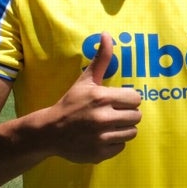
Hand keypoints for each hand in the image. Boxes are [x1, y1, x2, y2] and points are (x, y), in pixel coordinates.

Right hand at [50, 32, 141, 162]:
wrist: (50, 131)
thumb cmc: (71, 103)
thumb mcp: (85, 81)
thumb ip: (101, 59)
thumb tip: (107, 34)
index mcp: (101, 98)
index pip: (135, 99)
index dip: (128, 100)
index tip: (117, 101)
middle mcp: (102, 118)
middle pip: (136, 117)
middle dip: (127, 114)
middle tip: (113, 114)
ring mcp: (101, 137)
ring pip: (131, 132)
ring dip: (123, 128)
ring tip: (108, 125)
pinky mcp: (100, 153)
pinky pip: (121, 146)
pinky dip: (114, 142)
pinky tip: (101, 137)